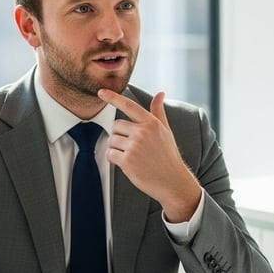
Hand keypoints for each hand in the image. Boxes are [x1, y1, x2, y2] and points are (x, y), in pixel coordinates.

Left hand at [97, 89, 201, 222]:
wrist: (172, 181)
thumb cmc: (168, 155)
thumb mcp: (166, 131)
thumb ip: (158, 111)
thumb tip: (160, 93)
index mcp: (152, 123)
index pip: (129, 106)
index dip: (113, 97)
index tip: (101, 92)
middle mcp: (143, 132)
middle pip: (116, 125)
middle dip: (119, 135)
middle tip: (131, 146)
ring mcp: (135, 146)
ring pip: (111, 140)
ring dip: (116, 148)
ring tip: (132, 156)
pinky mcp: (127, 161)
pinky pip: (110, 154)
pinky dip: (114, 158)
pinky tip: (127, 163)